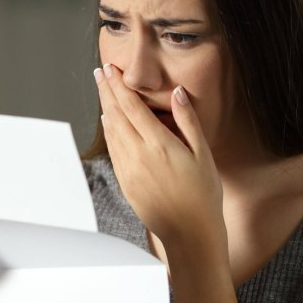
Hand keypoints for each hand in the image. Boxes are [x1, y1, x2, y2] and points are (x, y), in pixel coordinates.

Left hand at [94, 63, 224, 247]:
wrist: (189, 234)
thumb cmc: (203, 195)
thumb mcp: (203, 154)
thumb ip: (188, 121)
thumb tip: (178, 93)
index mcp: (159, 144)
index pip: (132, 106)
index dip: (119, 85)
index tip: (111, 69)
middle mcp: (138, 155)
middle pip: (116, 114)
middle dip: (107, 90)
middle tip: (100, 71)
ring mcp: (129, 170)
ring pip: (111, 131)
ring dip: (105, 107)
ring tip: (102, 90)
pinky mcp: (125, 182)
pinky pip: (113, 149)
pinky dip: (108, 131)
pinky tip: (108, 121)